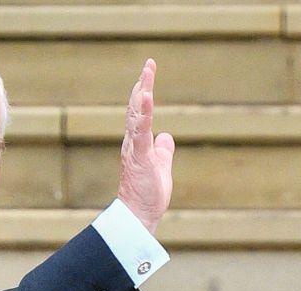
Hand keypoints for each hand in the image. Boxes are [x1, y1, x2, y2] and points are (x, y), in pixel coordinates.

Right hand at [117, 58, 174, 233]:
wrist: (139, 216)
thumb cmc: (148, 194)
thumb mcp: (161, 166)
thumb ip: (163, 150)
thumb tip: (167, 137)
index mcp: (138, 143)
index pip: (140, 112)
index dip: (143, 91)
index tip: (148, 72)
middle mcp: (133, 142)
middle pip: (135, 108)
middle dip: (142, 85)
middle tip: (149, 65)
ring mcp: (135, 149)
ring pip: (136, 117)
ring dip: (141, 94)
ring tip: (146, 76)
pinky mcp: (140, 157)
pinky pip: (141, 132)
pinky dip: (143, 114)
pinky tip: (146, 98)